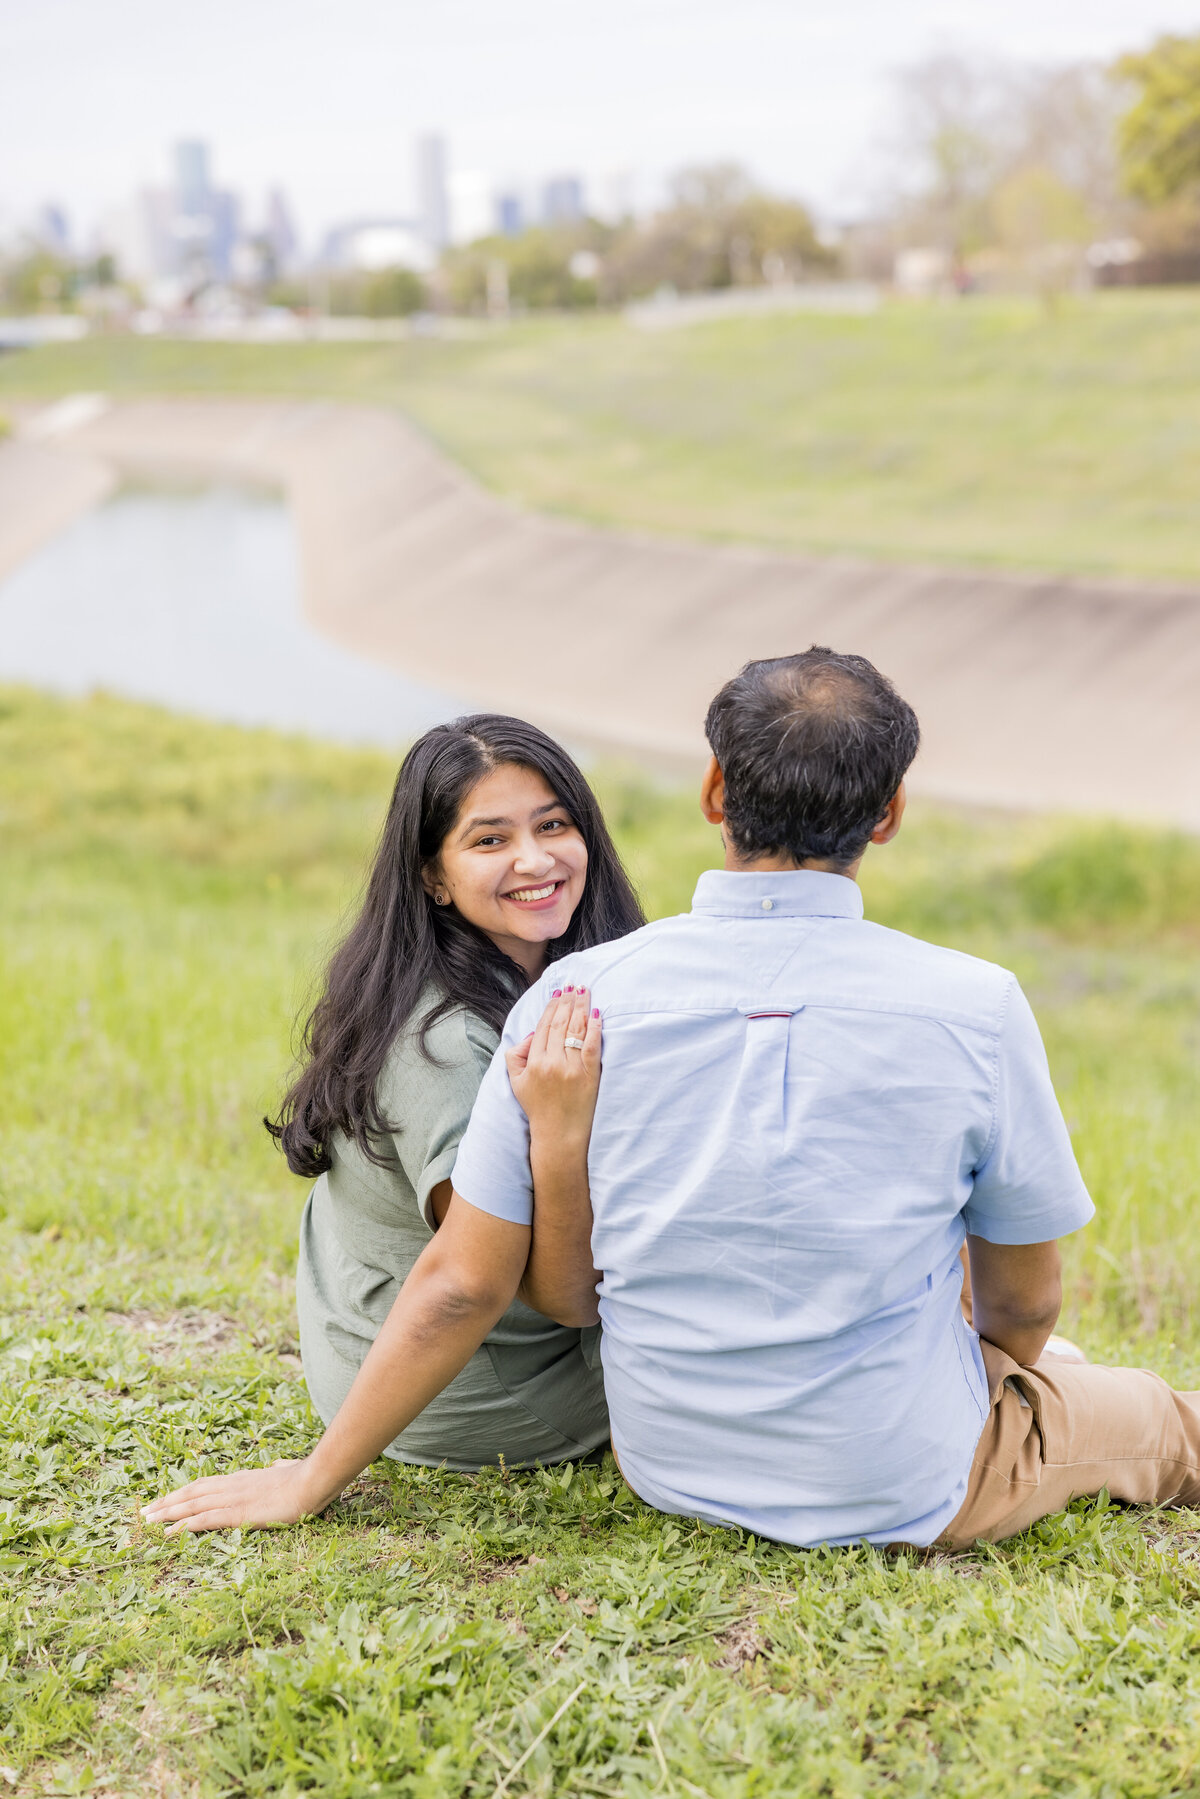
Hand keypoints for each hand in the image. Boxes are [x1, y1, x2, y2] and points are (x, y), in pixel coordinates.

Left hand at [141, 1456, 330, 1534]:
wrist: (313, 1480)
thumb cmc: (303, 1477)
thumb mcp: (286, 1469)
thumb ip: (279, 1468)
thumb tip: (280, 1464)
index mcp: (241, 1478)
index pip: (203, 1484)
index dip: (182, 1492)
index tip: (166, 1499)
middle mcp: (231, 1486)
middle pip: (190, 1493)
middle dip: (166, 1503)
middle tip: (144, 1512)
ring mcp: (233, 1499)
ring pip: (191, 1505)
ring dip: (167, 1514)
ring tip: (147, 1522)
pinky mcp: (238, 1514)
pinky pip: (203, 1520)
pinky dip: (182, 1527)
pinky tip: (168, 1533)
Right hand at [505, 985, 600, 1141]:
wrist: (559, 1135)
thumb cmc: (538, 1107)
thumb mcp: (516, 1082)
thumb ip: (516, 1055)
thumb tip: (531, 1034)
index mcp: (534, 1062)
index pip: (543, 1027)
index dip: (551, 1007)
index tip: (558, 993)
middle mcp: (552, 1063)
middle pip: (560, 1024)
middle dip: (568, 1001)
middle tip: (574, 984)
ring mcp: (572, 1070)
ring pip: (576, 1031)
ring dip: (581, 1008)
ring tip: (585, 992)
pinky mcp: (590, 1076)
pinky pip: (593, 1047)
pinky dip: (595, 1029)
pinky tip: (598, 1014)